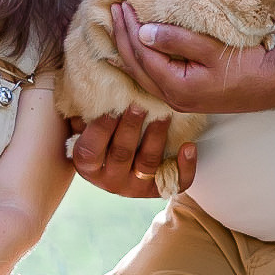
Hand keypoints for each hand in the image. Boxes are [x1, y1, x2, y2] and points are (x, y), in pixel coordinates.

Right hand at [67, 106, 194, 198]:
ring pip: (148, 164)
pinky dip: (185, 166)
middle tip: (140, 105)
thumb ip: (86, 113)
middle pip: (120, 155)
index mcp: (89, 166)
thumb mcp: (89, 127)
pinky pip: (175, 182)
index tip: (111, 109)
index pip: (89, 151)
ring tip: (165, 116)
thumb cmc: (106, 136)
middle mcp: (110, 181)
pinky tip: (188, 146)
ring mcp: (136, 187)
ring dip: (157, 138)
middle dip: (131, 128)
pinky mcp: (159, 189)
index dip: (100, 130)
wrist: (127, 163)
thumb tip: (86, 85)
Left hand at [106, 0, 274, 115]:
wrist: (273, 84)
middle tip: (113, 12)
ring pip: (143, 74)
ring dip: (129, 49)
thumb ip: (175, 39)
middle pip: (136, 66)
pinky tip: (139, 48)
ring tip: (120, 26)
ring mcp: (180, 99)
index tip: (121, 6)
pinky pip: (154, 77)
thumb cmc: (247, 65)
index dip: (128, 30)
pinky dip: (142, 60)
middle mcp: (173, 98)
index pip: (141, 55)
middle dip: (122, 38)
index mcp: (176, 87)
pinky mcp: (187, 95)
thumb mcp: (211, 48)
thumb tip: (142, 32)